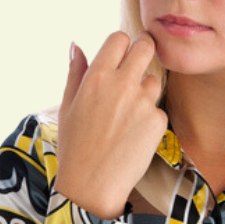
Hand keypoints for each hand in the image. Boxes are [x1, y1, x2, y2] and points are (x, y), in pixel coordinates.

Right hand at [54, 31, 167, 219]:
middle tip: (138, 65)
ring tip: (128, 113)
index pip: (119, 38)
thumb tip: (76, 45)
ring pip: (154, 80)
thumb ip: (75, 72)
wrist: (92, 185)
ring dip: (145, 89)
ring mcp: (141, 102)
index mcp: (96, 77)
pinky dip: (149, 117)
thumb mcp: (67, 106)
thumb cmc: (74, 146)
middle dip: (144, 51)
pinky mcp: (157, 121)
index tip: (121, 54)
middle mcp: (121, 84)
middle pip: (146, 47)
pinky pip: (157, 108)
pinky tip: (133, 133)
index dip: (122, 44)